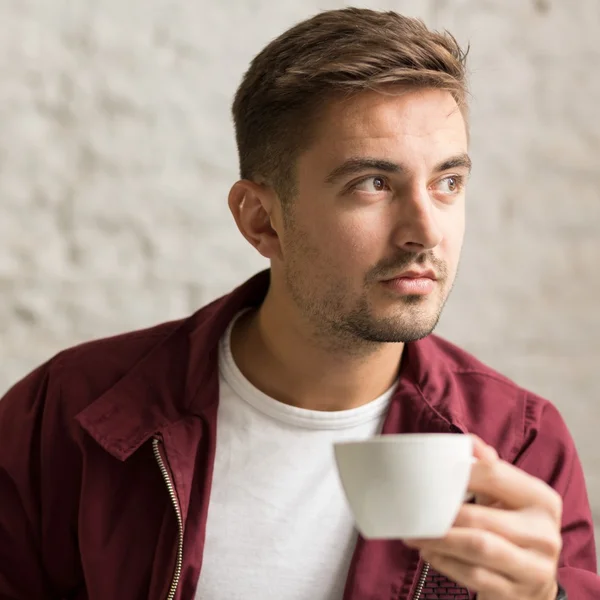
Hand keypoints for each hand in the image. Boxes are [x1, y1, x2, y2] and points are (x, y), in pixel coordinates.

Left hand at [404, 435, 562, 599]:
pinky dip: (445, 563)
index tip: (430, 473)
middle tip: (415, 510)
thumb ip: (489, 468)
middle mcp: (544, 532)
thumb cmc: (513, 527)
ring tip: (415, 534)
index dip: (460, 472)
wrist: (535, 579)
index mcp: (541, 499)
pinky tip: (429, 553)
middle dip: (442, 514)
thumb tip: (470, 442)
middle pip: (481, 517)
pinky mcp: (517, 593)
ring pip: (477, 547)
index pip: (495, 475)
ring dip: (439, 539)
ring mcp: (534, 567)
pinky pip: (474, 576)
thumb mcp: (507, 496)